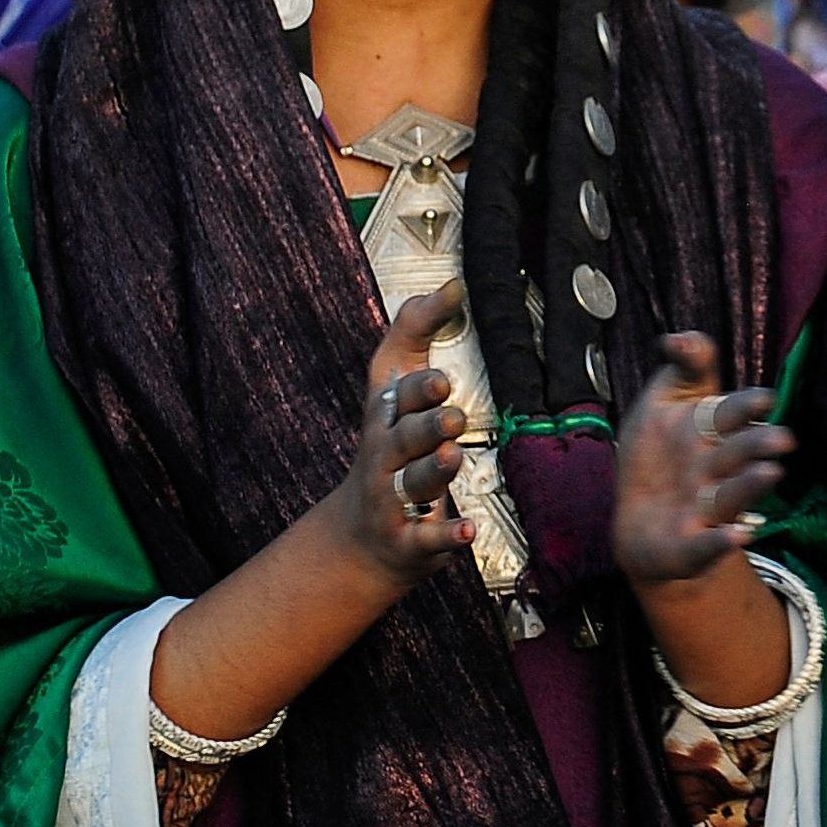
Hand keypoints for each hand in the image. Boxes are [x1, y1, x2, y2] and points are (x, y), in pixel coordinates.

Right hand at [308, 280, 482, 591]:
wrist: (359, 537)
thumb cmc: (389, 446)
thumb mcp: (394, 388)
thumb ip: (417, 332)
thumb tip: (451, 285)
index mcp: (385, 417)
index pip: (396, 394)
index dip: (417, 384)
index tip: (440, 377)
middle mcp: (385, 456)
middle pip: (404, 438)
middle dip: (426, 424)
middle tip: (452, 415)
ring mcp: (393, 500)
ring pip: (414, 482)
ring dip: (434, 470)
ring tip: (454, 455)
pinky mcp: (408, 542)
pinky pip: (426, 539)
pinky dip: (446, 537)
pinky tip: (467, 532)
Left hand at [613, 333, 791, 585]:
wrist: (637, 520)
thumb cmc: (657, 454)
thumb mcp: (661, 402)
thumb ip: (683, 367)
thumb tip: (674, 338)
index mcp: (708, 431)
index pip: (730, 413)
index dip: (745, 406)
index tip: (764, 400)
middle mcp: (713, 469)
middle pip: (738, 453)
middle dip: (757, 445)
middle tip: (782, 439)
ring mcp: (704, 509)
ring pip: (731, 496)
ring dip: (751, 485)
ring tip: (770, 474)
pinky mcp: (689, 547)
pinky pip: (704, 545)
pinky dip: (721, 543)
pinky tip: (740, 536)